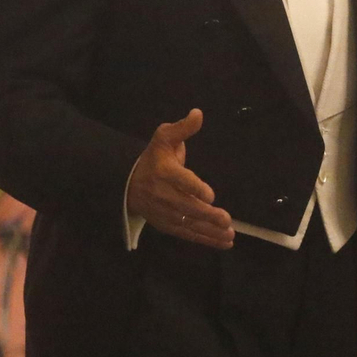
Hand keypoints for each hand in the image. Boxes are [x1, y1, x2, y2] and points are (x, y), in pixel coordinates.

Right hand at [126, 109, 233, 249]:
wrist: (128, 182)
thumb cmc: (154, 158)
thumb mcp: (164, 137)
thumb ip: (182, 128)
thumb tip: (198, 113)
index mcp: (163, 171)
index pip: (179, 181)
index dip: (194, 188)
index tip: (210, 195)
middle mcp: (162, 194)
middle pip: (185, 206)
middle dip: (206, 215)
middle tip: (226, 219)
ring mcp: (163, 212)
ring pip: (187, 224)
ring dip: (208, 231)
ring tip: (228, 235)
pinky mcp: (166, 225)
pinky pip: (186, 234)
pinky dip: (204, 239)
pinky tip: (223, 242)